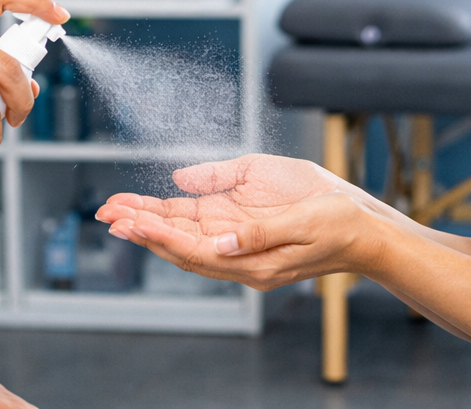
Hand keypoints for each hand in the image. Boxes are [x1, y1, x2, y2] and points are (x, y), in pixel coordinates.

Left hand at [95, 154, 382, 289]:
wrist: (364, 228)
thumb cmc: (338, 223)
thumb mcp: (302, 222)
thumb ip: (259, 232)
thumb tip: (221, 240)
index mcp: (253, 261)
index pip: (194, 249)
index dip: (159, 234)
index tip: (130, 220)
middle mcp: (240, 257)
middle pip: (180, 244)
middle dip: (142, 228)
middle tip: (107, 213)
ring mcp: (240, 244)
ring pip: (186, 235)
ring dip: (151, 222)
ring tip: (117, 210)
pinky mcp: (244, 229)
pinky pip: (201, 226)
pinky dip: (174, 216)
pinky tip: (154, 208)